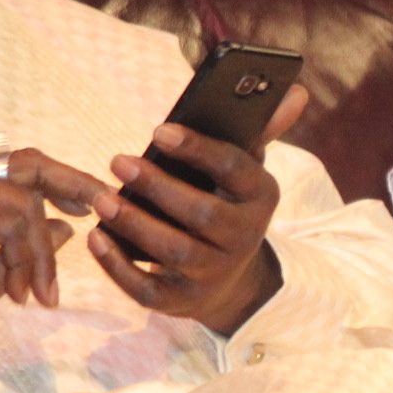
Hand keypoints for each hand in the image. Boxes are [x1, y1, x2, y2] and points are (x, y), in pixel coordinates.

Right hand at [0, 147, 102, 360]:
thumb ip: (22, 251)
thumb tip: (66, 226)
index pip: (22, 167)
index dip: (63, 181)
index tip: (93, 205)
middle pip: (30, 163)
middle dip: (74, 184)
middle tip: (104, 209)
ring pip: (25, 205)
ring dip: (42, 256)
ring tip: (40, 295)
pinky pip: (9, 222)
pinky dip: (24, 259)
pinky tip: (19, 294)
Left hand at [88, 83, 308, 335]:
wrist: (231, 280)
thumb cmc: (228, 206)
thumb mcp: (245, 171)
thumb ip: (260, 129)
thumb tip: (296, 91)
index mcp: (259, 198)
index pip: (235, 169)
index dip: (197, 150)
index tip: (158, 130)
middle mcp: (242, 238)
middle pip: (203, 215)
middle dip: (159, 188)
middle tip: (119, 161)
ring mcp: (213, 274)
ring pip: (175, 252)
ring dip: (135, 225)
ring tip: (103, 198)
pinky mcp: (183, 301)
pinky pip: (149, 289)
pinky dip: (118, 267)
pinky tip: (96, 238)